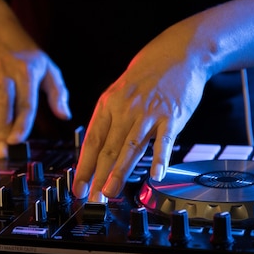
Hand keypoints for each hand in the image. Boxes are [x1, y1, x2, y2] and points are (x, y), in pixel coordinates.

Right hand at [0, 24, 70, 156]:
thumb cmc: (25, 56)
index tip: (17, 141)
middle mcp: (4, 75)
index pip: (25, 103)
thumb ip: (58, 93)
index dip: (21, 124)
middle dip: (1, 131)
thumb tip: (64, 115)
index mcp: (26, 74)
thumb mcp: (48, 68)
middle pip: (1, 105)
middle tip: (3, 152)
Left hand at [71, 25, 210, 201]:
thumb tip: (94, 151)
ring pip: (130, 147)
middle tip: (92, 199)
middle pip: (108, 148)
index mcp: (108, 106)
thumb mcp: (118, 94)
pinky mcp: (172, 116)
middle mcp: (125, 110)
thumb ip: (108, 122)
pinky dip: (159, 158)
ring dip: (119, 172)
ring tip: (110, 192)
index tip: (77, 187)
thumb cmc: (145, 79)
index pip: (91, 141)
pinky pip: (164, 140)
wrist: (176, 54)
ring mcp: (148, 113)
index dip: (84, 166)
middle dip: (97, 176)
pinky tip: (155, 175)